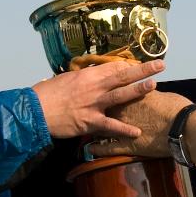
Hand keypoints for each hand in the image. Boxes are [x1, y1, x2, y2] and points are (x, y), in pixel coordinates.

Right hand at [32, 59, 163, 139]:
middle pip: (122, 76)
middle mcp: (94, 87)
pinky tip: (137, 132)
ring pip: (121, 95)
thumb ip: (81, 78)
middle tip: (160, 65)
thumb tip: (90, 75)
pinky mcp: (90, 122)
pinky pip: (111, 126)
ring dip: (139, 90)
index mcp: (87, 76)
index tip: (140, 64)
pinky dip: (124, 130)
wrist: (35, 111)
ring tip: (154, 85)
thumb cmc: (47, 94)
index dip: (129, 66)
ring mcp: (94, 105)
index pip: (113, 67)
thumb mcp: (65, 79)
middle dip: (142, 70)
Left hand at [88, 91, 191, 157]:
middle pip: (100, 107)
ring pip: (99, 127)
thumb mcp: (160, 95)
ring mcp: (120, 128)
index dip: (104, 89)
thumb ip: (147, 94)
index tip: (99, 89)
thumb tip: (146, 92)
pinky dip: (97, 149)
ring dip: (91, 127)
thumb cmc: (175, 108)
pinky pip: (106, 149)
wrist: (182, 127)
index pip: (111, 89)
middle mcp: (120, 110)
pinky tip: (90, 150)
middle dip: (92, 106)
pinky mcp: (125, 146)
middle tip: (85, 106)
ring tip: (84, 128)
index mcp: (129, 95)